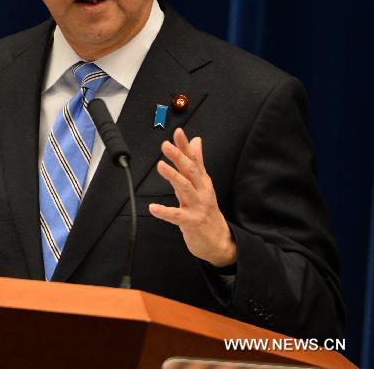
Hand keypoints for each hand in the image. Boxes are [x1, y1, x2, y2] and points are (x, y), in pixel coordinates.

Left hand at [149, 127, 236, 266]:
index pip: (194, 159)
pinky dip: (164, 212)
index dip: (186, 145)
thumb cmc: (207, 209)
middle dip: (179, 157)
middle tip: (166, 145)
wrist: (220, 241)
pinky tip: (153, 208)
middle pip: (191, 171)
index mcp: (202, 181)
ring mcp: (197, 206)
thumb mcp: (203, 184)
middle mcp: (201, 191)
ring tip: (161, 166)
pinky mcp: (191, 222)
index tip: (177, 132)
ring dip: (173, 176)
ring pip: (185, 189)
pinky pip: (176, 216)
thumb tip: (196, 140)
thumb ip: (196, 162)